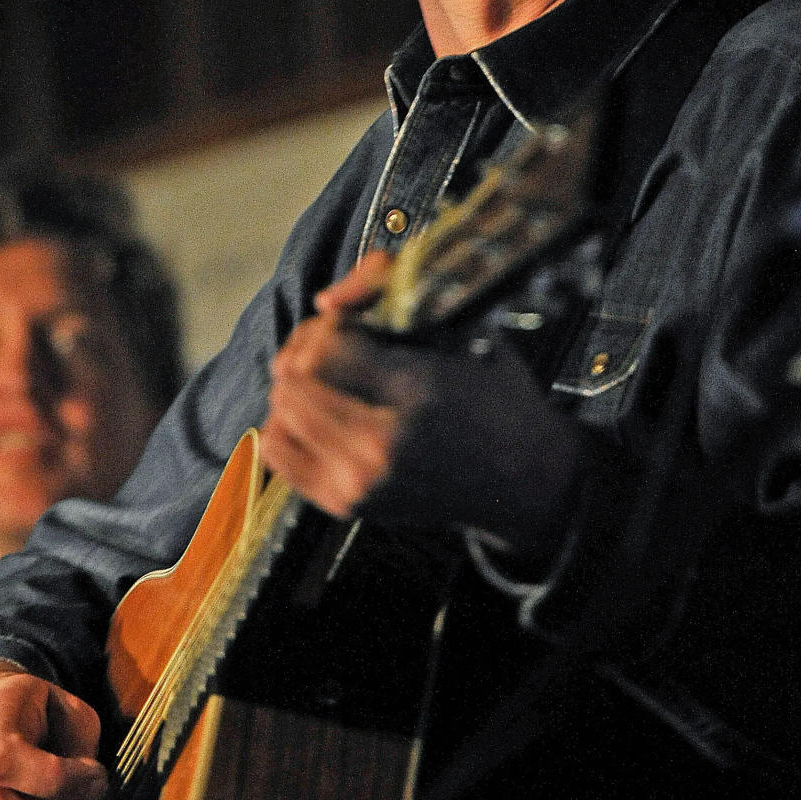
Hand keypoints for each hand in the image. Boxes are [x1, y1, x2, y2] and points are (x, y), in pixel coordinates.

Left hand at [261, 252, 585, 554]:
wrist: (523, 481)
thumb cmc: (495, 394)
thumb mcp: (467, 329)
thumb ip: (395, 293)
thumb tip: (325, 300)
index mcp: (418, 393)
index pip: (328, 344)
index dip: (335, 321)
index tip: (358, 321)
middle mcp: (382, 445)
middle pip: (294, 376)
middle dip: (308, 345)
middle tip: (339, 342)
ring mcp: (359, 482)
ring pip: (278, 410)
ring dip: (295, 383)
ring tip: (330, 376)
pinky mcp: (345, 505)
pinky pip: (277, 449)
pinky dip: (287, 422)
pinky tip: (321, 411)